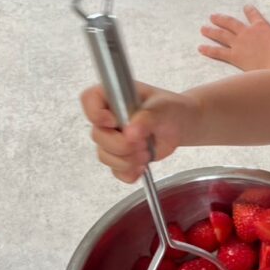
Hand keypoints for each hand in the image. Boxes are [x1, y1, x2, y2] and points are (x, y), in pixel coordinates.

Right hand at [80, 82, 194, 182]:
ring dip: (127, 160)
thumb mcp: (162, 108)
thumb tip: (131, 132)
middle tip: (142, 142)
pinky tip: (142, 166)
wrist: (180, 125)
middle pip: (97, 135)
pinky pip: (115, 171)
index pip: (89, 99)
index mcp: (114, 96)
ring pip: (104, 156)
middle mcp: (108, 117)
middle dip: (121, 144)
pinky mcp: (119, 157)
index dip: (96, 113)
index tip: (115, 122)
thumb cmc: (169, 108)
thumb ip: (147, 117)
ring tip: (146, 152)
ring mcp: (112, 138)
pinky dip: (128, 172)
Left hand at [198, 5, 269, 71]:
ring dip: (211, 31)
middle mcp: (248, 33)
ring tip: (203, 28)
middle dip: (221, 19)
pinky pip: (218, 52)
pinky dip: (209, 49)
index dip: (249, 10)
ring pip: (222, 35)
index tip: (246, 7)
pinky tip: (200, 48)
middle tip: (213, 16)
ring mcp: (239, 44)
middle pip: (231, 23)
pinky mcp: (235, 56)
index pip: (254, 15)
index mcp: (262, 27)